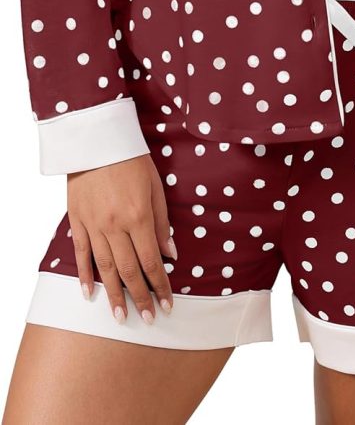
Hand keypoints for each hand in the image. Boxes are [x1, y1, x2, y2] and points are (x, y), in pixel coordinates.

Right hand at [67, 153, 177, 324]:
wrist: (97, 139)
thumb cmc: (132, 160)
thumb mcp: (155, 187)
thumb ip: (162, 222)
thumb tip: (170, 254)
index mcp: (138, 217)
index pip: (151, 261)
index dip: (161, 286)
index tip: (168, 304)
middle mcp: (115, 226)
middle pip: (129, 270)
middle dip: (140, 298)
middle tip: (148, 320)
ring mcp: (94, 225)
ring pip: (104, 268)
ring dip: (113, 295)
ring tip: (120, 317)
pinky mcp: (77, 221)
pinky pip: (81, 253)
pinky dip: (84, 275)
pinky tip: (89, 294)